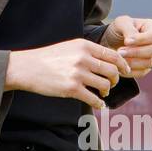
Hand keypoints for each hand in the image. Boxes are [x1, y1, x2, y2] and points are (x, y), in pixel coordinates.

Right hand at [5, 38, 132, 109]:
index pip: (113, 55)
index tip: (124, 72)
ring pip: (104, 85)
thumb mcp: (69, 47)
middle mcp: (83, 58)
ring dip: (106, 91)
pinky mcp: (71, 88)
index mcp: (84, 46)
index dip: (122, 65)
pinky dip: (99, 103)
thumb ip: (88, 51)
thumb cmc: (48, 58)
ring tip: (102, 93)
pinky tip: (99, 104)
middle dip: (115, 80)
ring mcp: (77, 74)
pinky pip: (93, 98)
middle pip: (112, 71)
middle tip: (111, 84)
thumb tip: (109, 60)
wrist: (27, 67)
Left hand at [101, 16, 151, 77]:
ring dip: (132, 62)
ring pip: (149, 63)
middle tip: (119, 52)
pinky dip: (130, 71)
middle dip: (136, 52)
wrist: (111, 41)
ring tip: (118, 58)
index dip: (142, 39)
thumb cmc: (119, 29)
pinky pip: (142, 72)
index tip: (126, 41)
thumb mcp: (121, 23)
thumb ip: (128, 30)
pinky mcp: (146, 68)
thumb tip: (130, 41)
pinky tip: (119, 66)